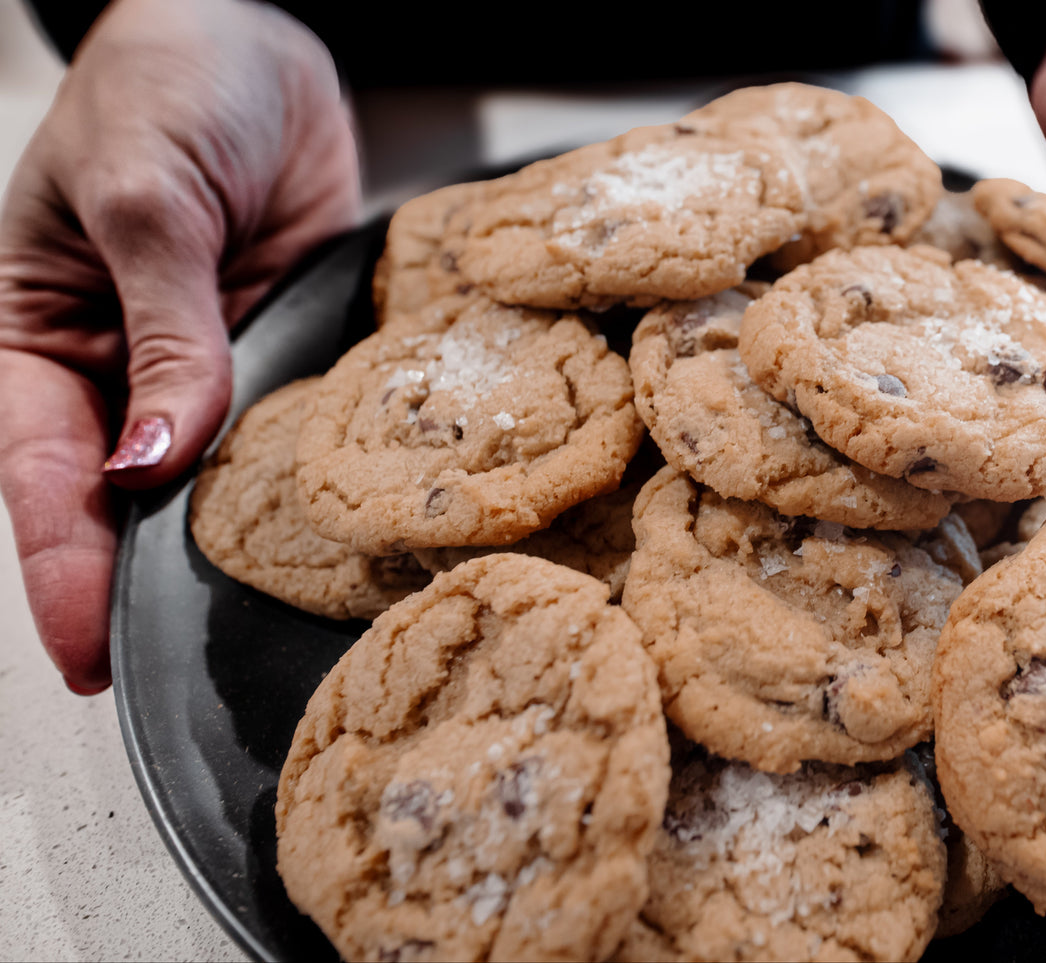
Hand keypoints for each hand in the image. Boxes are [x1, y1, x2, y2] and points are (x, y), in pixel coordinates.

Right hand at [0, 0, 359, 692]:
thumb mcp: (146, 198)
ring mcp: (208, 369)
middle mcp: (121, 370)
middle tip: (173, 673)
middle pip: (124, 501)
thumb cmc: (166, 83)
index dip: (64, 568)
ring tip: (262, 626)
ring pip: (213, 480)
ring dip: (234, 545)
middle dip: (143, 583)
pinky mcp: (283, 354)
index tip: (90, 653)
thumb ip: (164, 332)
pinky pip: (293, 429)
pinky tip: (339, 531)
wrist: (257, 36)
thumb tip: (153, 461)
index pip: (40, 474)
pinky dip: (310, 479)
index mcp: (40, 336)